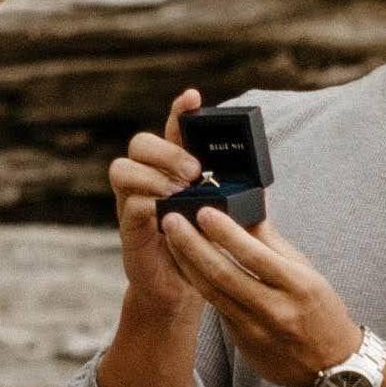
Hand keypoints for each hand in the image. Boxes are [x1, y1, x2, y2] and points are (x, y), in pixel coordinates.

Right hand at [105, 86, 211, 326]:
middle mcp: (148, 178)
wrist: (181, 289)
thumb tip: (261, 186)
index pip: (173, 129)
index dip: (180, 110)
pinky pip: (127, 204)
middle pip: (141, 142)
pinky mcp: (128, 227)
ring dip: (152, 176)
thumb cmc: (204, 247)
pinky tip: (166, 213)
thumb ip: (233, 197)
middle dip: (166, 151)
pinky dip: (147, 204)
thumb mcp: (222, 217)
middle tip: (194, 171)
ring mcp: (132, 200)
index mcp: (173, 169)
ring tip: (179, 192)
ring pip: (124, 168)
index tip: (193, 97)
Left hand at [155, 196, 369, 386]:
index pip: (255, 255)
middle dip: (192, 245)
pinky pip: (216, 309)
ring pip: (212, 293)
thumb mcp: (307, 273)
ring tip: (171, 238)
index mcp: (299, 286)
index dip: (226, 233)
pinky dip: (199, 284)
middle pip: (224, 275)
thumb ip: (274, 243)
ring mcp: (256, 330)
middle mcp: (276, 310)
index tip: (204, 212)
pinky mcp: (243, 343)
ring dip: (187, 263)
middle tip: (172, 221)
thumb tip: (247, 208)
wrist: (331, 368)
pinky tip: (185, 264)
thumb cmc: (321, 312)